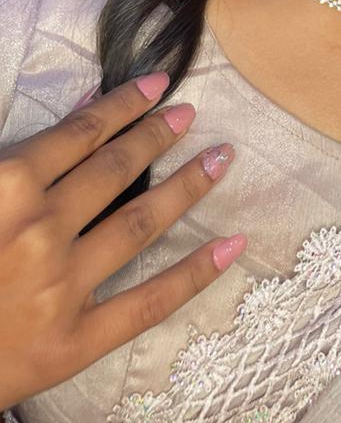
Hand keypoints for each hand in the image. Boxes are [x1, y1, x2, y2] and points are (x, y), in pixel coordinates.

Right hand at [0, 73, 244, 408]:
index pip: (80, 133)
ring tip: (221, 158)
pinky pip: (147, 303)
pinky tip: (232, 245)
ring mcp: (61, 286)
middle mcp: (41, 231)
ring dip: (187, 186)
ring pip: (140, 223)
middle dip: (157, 136)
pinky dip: (195, 274)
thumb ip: (21, 152)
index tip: (160, 84)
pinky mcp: (74, 341)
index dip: (125, 104)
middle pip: (115, 170)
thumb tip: (87, 104)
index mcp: (7, 188)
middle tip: (190, 114)